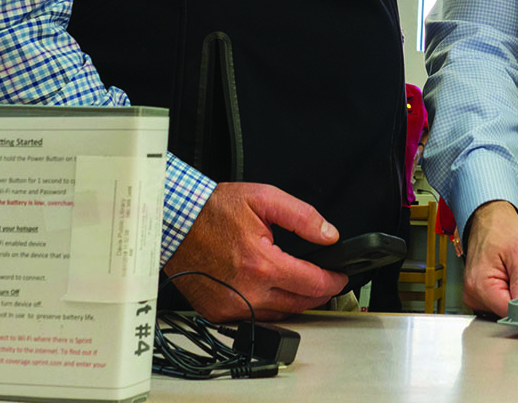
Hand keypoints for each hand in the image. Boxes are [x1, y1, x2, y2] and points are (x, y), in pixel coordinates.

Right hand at [163, 182, 348, 321]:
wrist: (176, 222)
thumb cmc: (214, 210)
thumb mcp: (264, 199)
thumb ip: (302, 216)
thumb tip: (328, 235)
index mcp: (261, 264)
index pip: (311, 283)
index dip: (333, 281)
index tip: (341, 277)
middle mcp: (246, 292)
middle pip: (298, 304)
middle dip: (318, 293)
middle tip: (327, 281)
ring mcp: (230, 307)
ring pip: (278, 316)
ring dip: (296, 303)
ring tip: (305, 286)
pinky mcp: (217, 313)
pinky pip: (254, 319)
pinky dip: (269, 309)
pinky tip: (275, 292)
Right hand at [462, 200, 517, 317]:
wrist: (490, 215)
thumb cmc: (502, 227)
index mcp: (481, 287)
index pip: (511, 312)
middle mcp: (474, 293)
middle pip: (509, 311)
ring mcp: (476, 293)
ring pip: (508, 306)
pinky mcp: (481, 290)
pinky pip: (502, 298)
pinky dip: (515, 288)